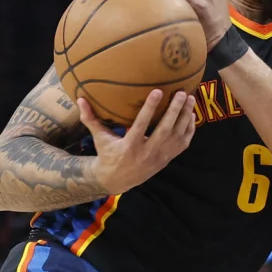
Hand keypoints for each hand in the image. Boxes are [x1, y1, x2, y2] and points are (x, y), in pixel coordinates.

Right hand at [78, 89, 195, 194]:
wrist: (118, 180)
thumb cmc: (108, 154)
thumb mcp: (99, 138)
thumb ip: (90, 119)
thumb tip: (79, 99)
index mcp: (130, 146)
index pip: (141, 124)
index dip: (150, 108)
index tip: (158, 91)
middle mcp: (147, 152)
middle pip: (165, 130)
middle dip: (174, 111)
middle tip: (181, 92)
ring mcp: (160, 157)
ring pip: (177, 136)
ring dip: (185, 117)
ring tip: (190, 99)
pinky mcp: (167, 159)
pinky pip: (183, 144)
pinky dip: (189, 129)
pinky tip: (191, 115)